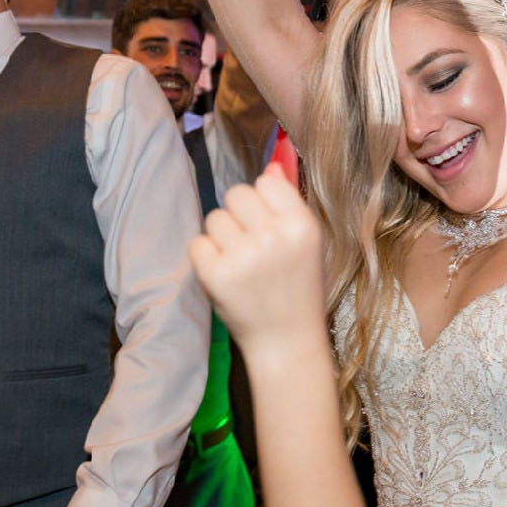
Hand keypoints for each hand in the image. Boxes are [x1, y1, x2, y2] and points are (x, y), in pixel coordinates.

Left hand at [188, 166, 325, 366]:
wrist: (287, 342)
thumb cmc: (299, 289)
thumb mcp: (309, 244)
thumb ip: (290, 204)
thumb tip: (272, 165)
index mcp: (302, 225)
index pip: (266, 183)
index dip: (262, 202)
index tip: (267, 224)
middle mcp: (274, 237)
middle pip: (236, 193)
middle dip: (239, 216)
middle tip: (251, 245)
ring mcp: (244, 256)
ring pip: (214, 218)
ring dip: (221, 237)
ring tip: (240, 263)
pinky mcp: (216, 275)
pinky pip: (197, 243)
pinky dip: (206, 258)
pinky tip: (224, 274)